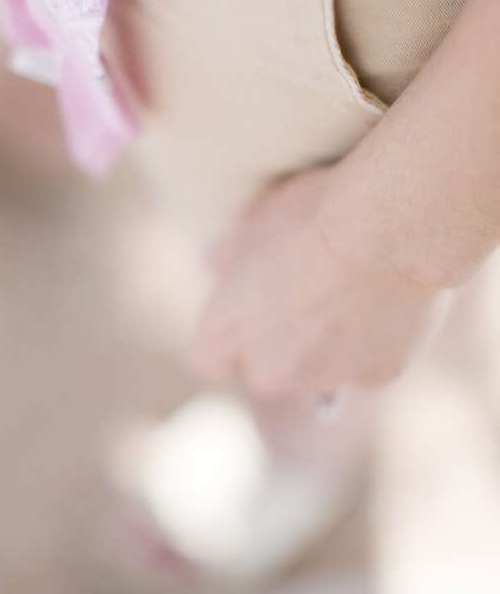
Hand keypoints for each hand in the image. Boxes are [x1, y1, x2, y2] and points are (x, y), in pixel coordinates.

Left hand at [191, 167, 441, 397]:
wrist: (385, 227)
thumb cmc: (312, 214)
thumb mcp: (252, 222)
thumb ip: (228, 256)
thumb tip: (214, 265)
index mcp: (224, 333)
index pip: (209, 360)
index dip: (228, 340)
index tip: (248, 316)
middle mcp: (268, 369)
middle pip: (266, 372)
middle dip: (281, 348)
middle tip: (307, 301)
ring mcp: (322, 379)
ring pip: (318, 375)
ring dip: (328, 350)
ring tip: (351, 299)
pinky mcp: (373, 377)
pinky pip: (368, 368)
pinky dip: (374, 348)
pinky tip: (384, 309)